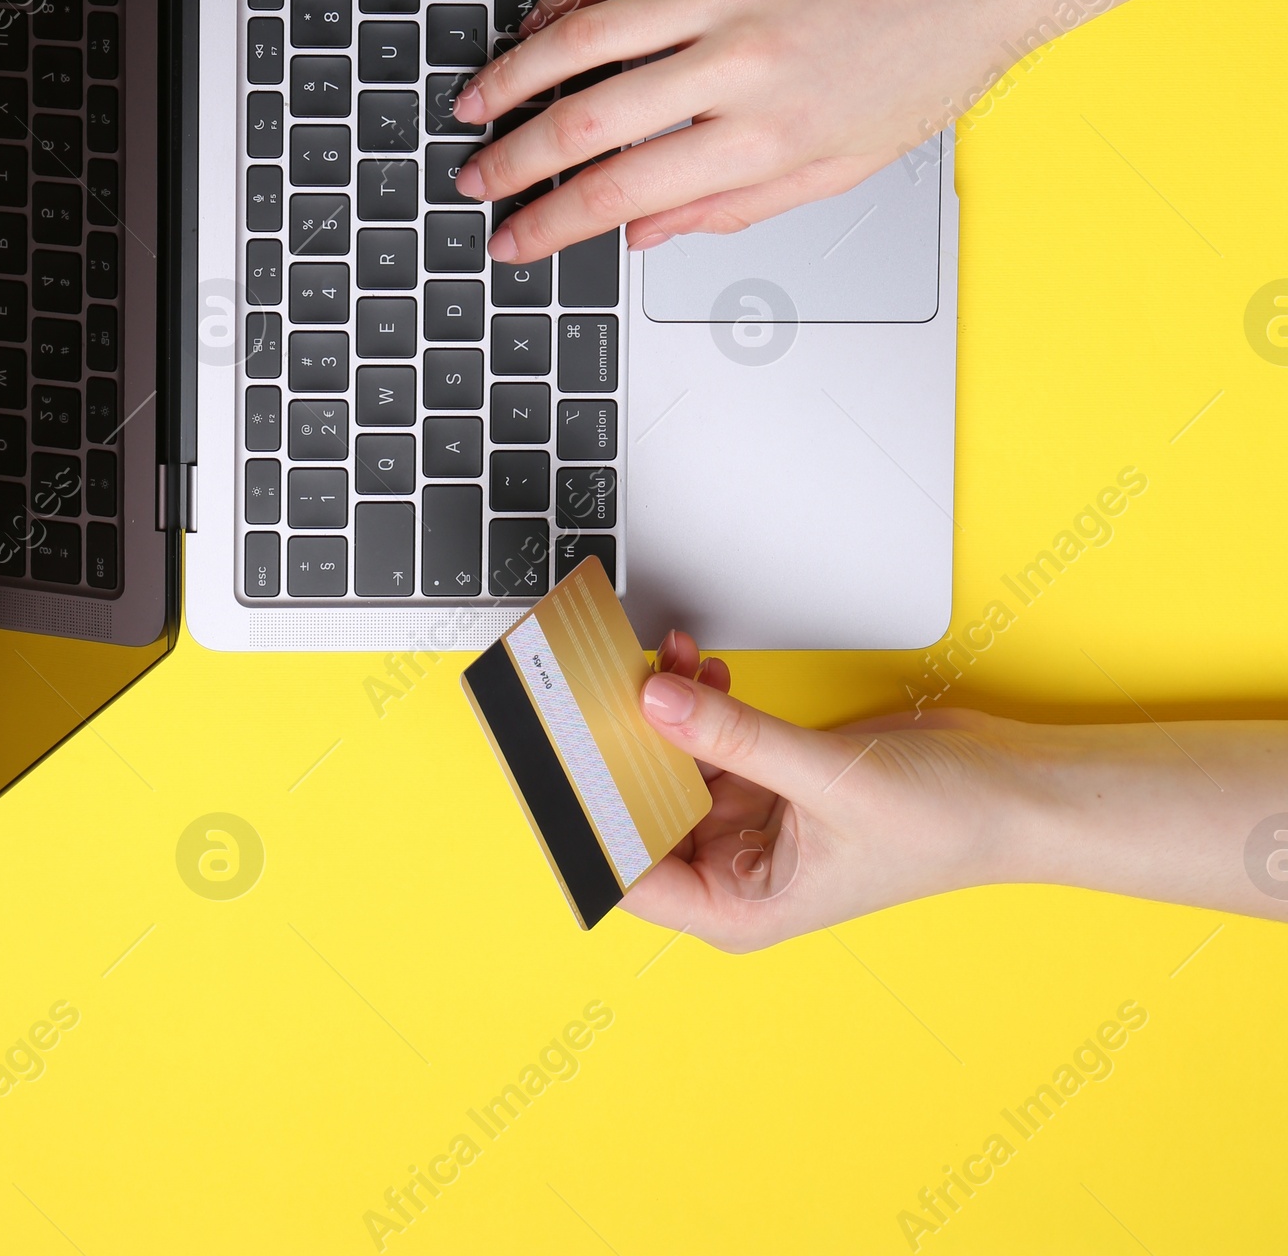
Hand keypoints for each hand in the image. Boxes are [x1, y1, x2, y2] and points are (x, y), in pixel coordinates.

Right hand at [453, 0, 1006, 260]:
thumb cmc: (931, 60)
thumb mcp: (845, 164)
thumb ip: (737, 204)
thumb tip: (649, 234)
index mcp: (770, 135)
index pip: (625, 193)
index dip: (552, 223)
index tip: (514, 239)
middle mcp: (741, 62)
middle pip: (587, 118)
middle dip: (512, 158)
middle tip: (473, 178)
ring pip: (585, 34)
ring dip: (515, 73)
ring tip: (478, 100)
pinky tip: (542, 20)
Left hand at [620, 631, 1027, 952]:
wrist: (1004, 790)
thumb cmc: (939, 826)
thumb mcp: (826, 780)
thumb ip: (735, 738)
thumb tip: (654, 702)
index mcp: (737, 908)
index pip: (628, 875)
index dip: (587, 821)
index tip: (562, 757)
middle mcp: (733, 869)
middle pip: (641, 811)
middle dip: (622, 749)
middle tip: (597, 686)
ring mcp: (749, 819)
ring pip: (671, 764)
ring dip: (662, 713)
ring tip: (667, 659)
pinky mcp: (768, 775)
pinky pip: (708, 737)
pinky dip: (698, 703)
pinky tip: (703, 671)